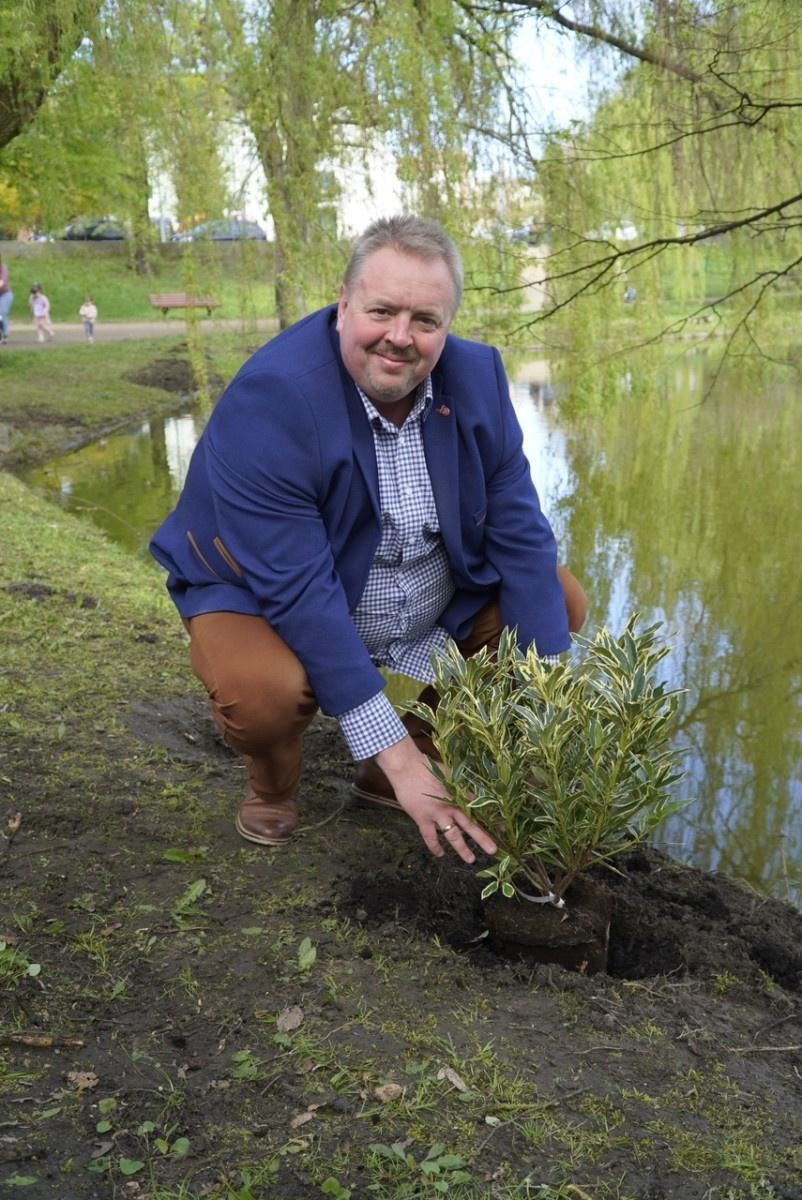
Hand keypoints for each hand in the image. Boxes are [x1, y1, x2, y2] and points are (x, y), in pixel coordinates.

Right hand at [374, 737, 496, 863]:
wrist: (407, 767)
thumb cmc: (427, 767)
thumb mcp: (449, 773)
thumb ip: (459, 785)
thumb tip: (471, 792)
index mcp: (459, 793)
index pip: (480, 808)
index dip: (491, 818)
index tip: (503, 829)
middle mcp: (451, 805)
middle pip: (470, 824)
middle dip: (483, 838)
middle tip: (494, 850)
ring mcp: (437, 813)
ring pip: (453, 835)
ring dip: (462, 848)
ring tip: (471, 859)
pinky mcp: (423, 818)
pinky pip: (430, 837)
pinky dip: (435, 847)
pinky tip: (440, 854)